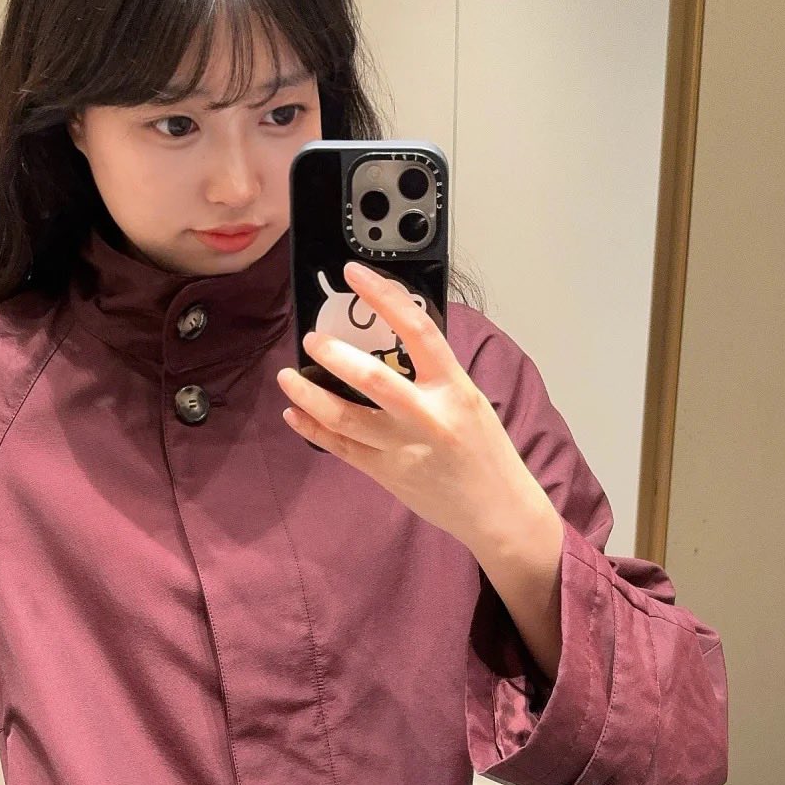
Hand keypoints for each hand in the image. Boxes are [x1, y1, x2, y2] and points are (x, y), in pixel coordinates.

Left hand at [275, 261, 550, 553]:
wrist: (497, 510)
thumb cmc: (485, 451)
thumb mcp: (469, 400)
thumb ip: (433, 375)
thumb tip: (390, 341)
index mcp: (454, 387)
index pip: (417, 329)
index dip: (383, 296)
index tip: (354, 274)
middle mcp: (427, 415)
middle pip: (371, 378)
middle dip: (333, 355)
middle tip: (310, 340)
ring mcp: (403, 447)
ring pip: (344, 417)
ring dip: (308, 395)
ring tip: (286, 377)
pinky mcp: (386, 474)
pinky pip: (341, 448)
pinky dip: (313, 429)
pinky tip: (295, 414)